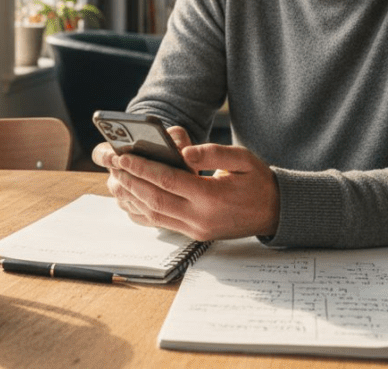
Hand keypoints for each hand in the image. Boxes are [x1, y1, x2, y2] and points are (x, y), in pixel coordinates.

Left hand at [91, 126, 279, 241]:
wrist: (274, 213)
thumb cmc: (258, 182)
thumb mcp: (242, 159)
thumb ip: (213, 153)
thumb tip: (184, 152)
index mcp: (212, 197)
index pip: (168, 181)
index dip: (143, 168)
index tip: (124, 157)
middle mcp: (200, 217)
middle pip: (155, 199)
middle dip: (130, 181)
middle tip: (113, 165)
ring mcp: (196, 229)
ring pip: (153, 215)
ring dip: (131, 197)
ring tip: (116, 179)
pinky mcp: (194, 235)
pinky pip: (161, 224)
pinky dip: (141, 212)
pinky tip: (130, 199)